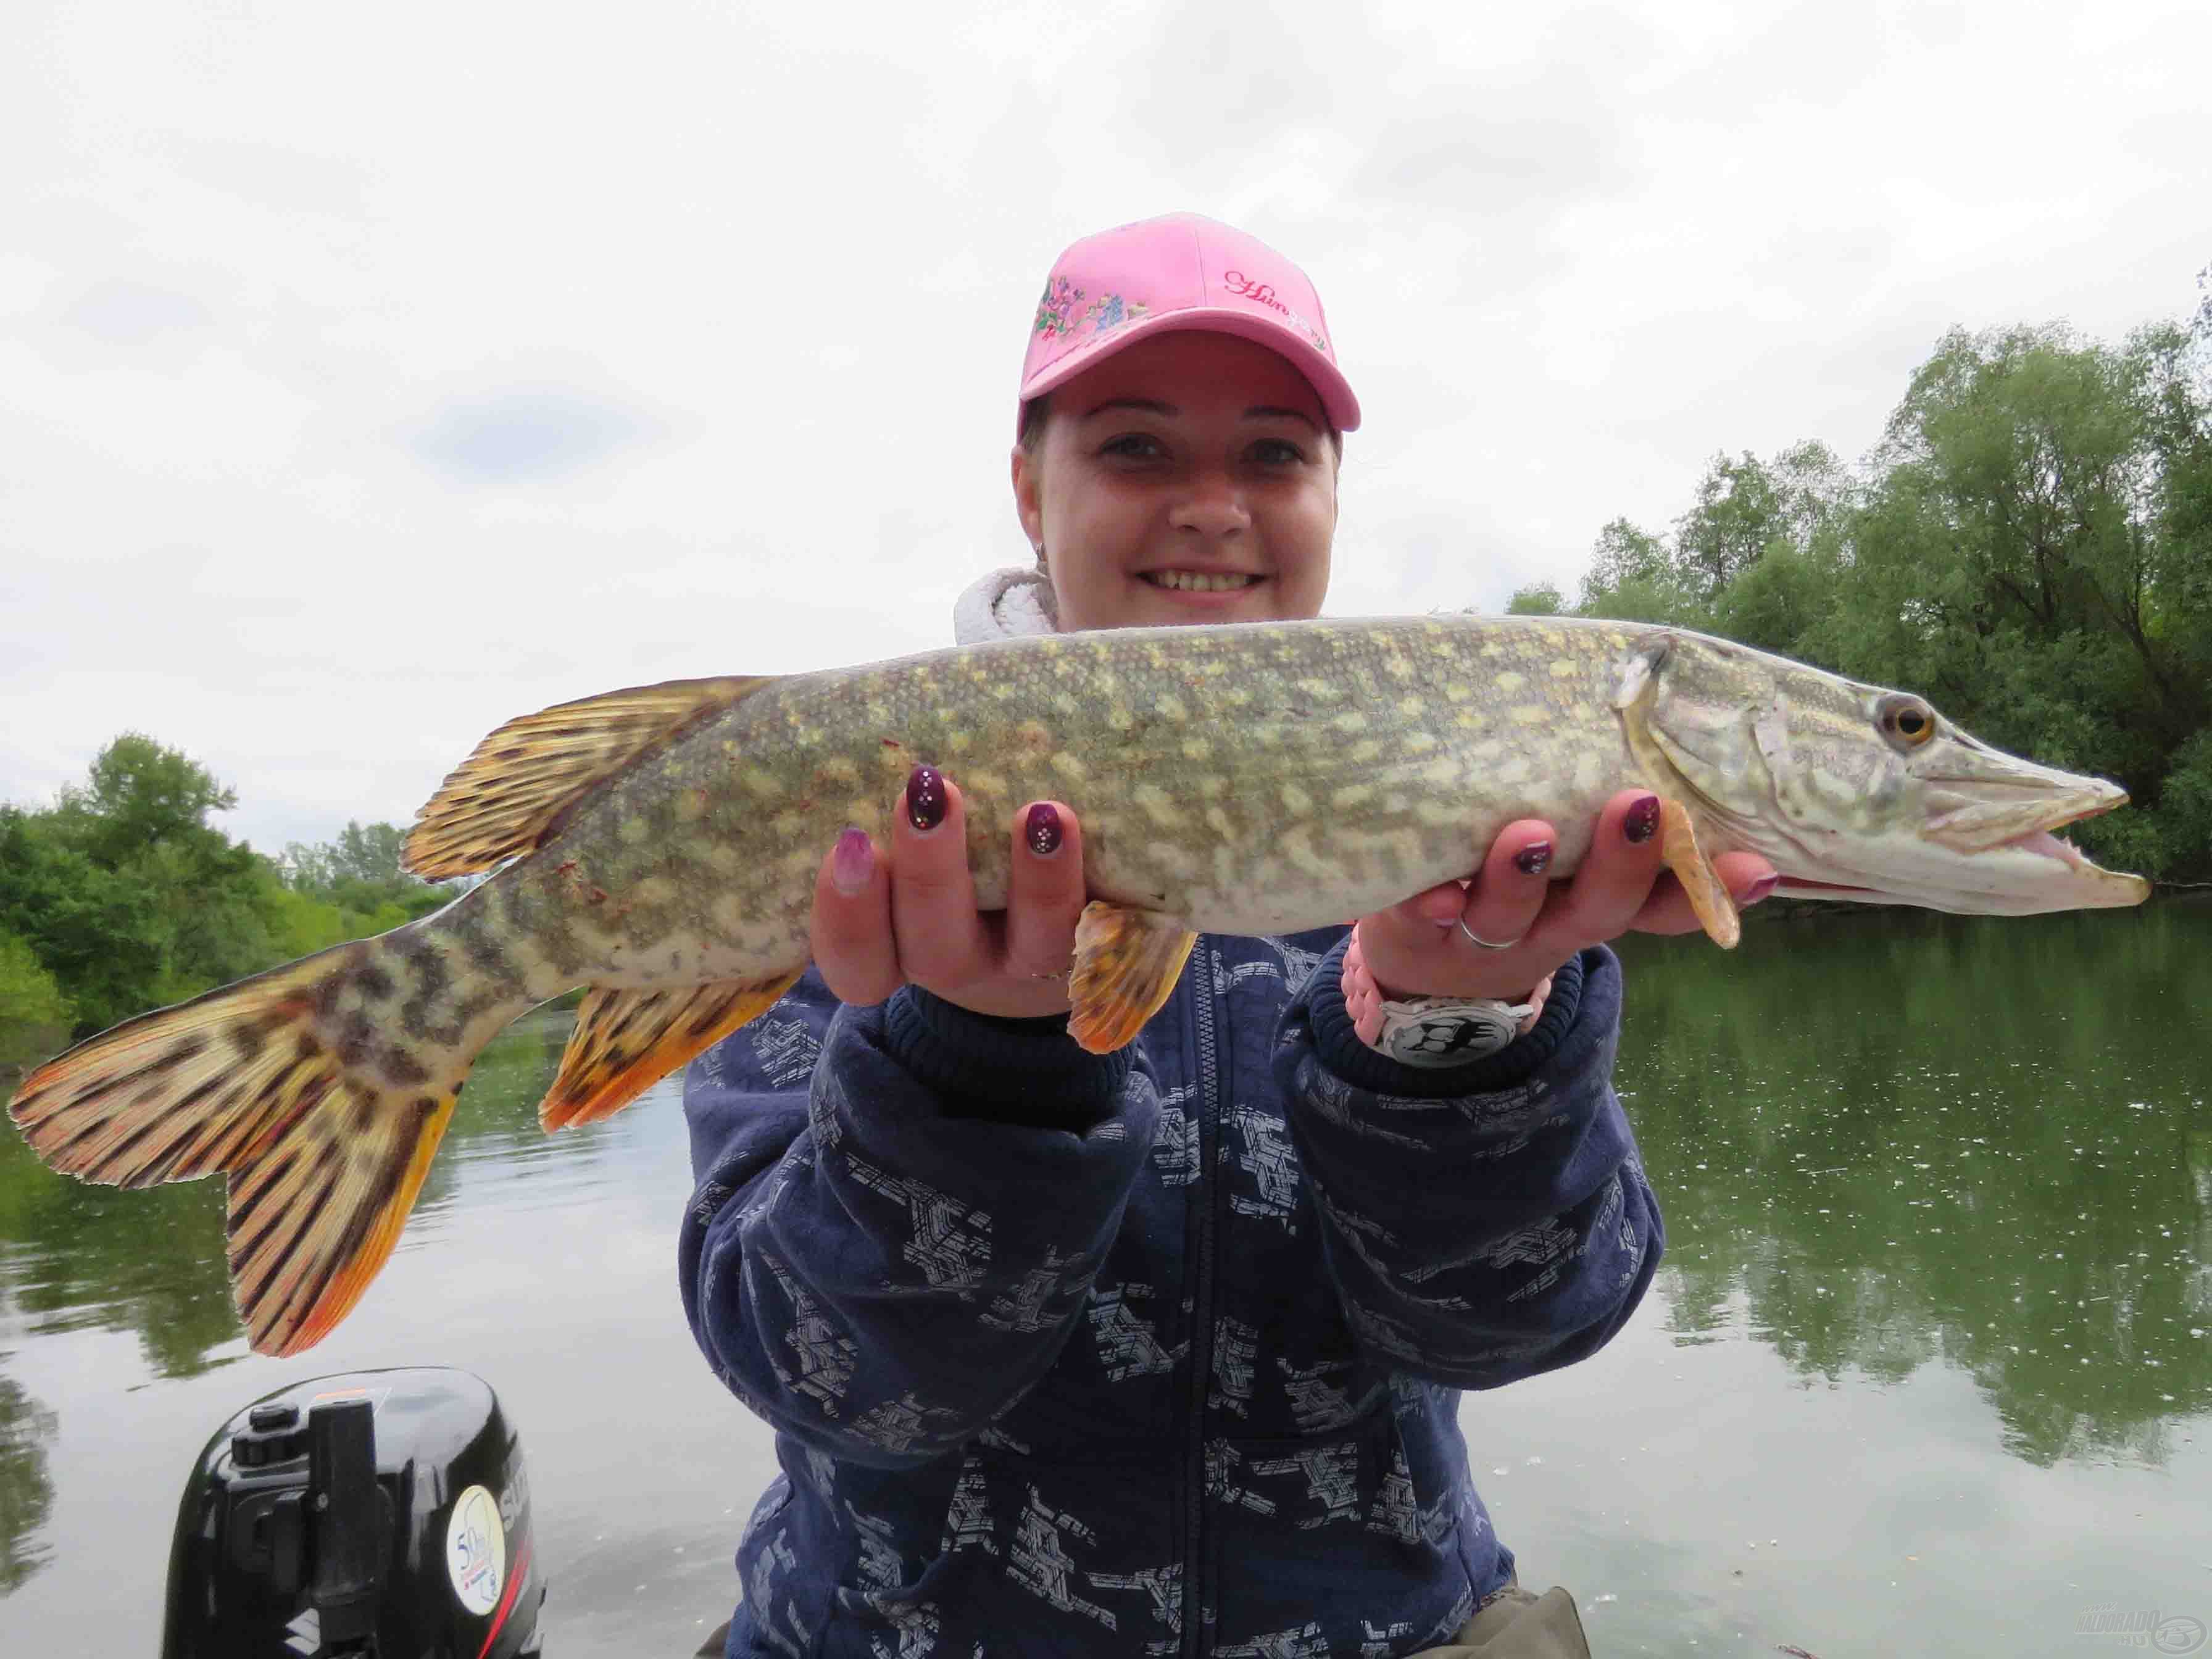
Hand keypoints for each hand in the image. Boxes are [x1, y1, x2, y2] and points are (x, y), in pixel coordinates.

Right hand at [810, 764, 1087, 1019]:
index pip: (854, 959)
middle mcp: (958, 962)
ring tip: (1042, 812)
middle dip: (930, 870)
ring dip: (1037, 881)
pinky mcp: (1103, 945)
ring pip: (1031, 944)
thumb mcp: (899, 820)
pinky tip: (1094, 832)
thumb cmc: (950, 834)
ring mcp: (1034, 962)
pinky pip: (1107, 932)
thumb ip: (877, 779)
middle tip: (930, 790)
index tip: (850, 839)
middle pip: (933, 945)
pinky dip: (1101, 884)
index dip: (846, 915)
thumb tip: (841, 695)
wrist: (1054, 892)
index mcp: (893, 944)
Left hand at [1353, 790, 1779, 1017]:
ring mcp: (1485, 932)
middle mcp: (1553, 921)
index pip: (1669, 898)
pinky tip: (1433, 894)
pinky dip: (1431, 903)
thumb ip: (1608, 799)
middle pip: (1599, 907)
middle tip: (1636, 807)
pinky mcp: (1419, 930)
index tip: (1756, 863)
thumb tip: (1665, 704)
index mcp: (1601, 897)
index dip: (1714, 887)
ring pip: (1511, 914)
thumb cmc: (1515, 875)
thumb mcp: (1574, 855)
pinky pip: (1425, 919)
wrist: (1425, 962)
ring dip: (1522, 878)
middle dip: (1623, 862)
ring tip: (1530, 835)